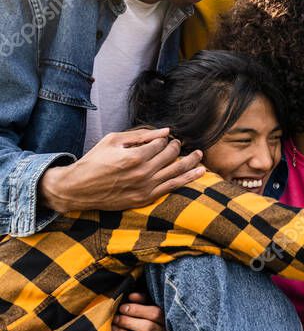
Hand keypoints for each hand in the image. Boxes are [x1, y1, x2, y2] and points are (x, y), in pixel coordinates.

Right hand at [39, 128, 204, 212]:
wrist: (77, 189)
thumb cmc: (94, 161)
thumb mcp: (113, 141)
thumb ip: (141, 135)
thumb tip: (166, 131)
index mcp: (134, 157)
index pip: (161, 143)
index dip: (164, 138)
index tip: (163, 138)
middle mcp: (142, 173)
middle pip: (171, 155)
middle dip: (176, 146)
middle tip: (177, 143)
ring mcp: (145, 188)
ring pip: (177, 171)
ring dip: (191, 161)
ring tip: (199, 155)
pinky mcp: (144, 199)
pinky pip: (172, 187)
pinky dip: (188, 179)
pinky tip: (199, 172)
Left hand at [112, 292, 172, 330]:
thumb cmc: (147, 328)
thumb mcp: (148, 313)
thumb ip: (142, 303)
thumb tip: (132, 295)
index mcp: (169, 323)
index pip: (157, 313)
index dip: (138, 309)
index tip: (123, 307)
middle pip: (149, 328)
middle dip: (129, 322)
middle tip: (116, 318)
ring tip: (114, 329)